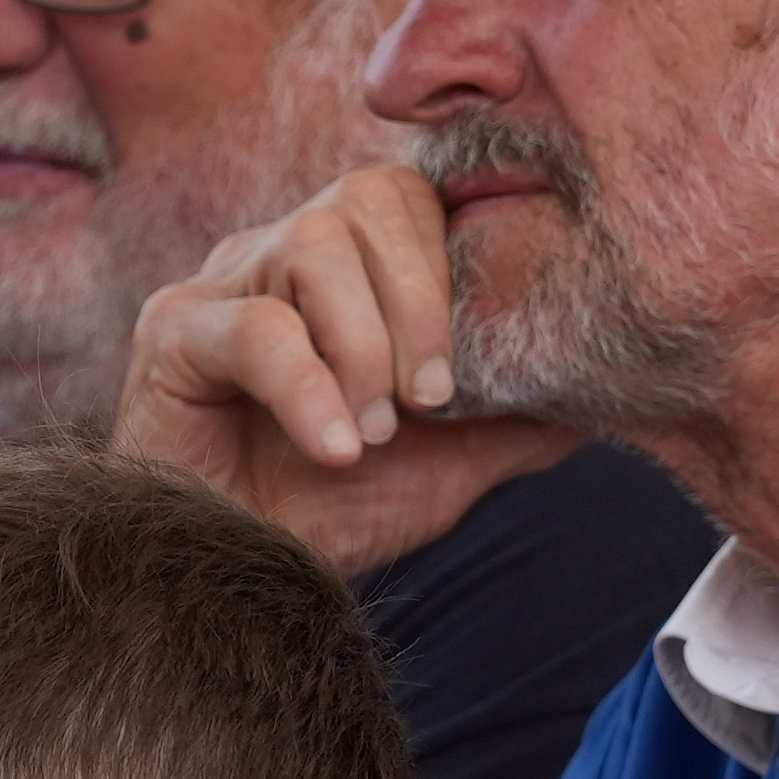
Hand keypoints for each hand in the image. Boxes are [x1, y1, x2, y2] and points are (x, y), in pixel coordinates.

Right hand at [116, 163, 578, 572]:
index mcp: (343, 266)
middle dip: (419, 301)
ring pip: (313, 246)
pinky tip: (335, 451)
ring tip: (372, 435)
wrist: (236, 585)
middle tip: (429, 401)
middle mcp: (277, 254)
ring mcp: (219, 285)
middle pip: (365, 198)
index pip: (410, 194)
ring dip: (365, 346)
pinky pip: (255, 326)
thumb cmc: (329, 512)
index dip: (451, 260)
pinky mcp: (172, 334)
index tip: (464, 370)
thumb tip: (606, 387)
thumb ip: (519, 416)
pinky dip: (311, 388)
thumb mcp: (451, 464)